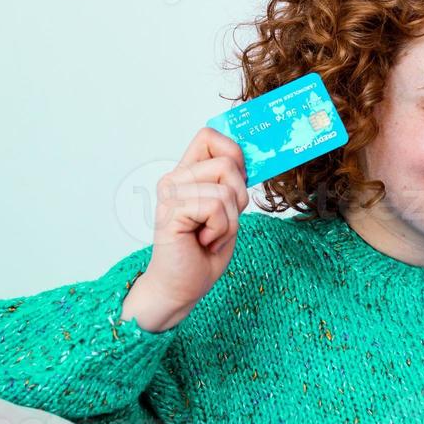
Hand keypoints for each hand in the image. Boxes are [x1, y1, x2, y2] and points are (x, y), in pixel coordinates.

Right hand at [121, 127, 248, 331]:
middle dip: (239, 199)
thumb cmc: (204, 251)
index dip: (233, 154)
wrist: (182, 287)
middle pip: (227, 163)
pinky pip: (216, 207)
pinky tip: (204, 242)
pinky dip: (220, 230)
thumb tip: (253, 158)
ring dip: (229, 221)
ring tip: (211, 236)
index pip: (209, 136)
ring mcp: (170, 194)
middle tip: (220, 222)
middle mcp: (175, 179)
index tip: (236, 183)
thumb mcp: (228, 210)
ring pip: (225, 190)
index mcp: (187, 174)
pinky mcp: (171, 211)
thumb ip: (232, 182)